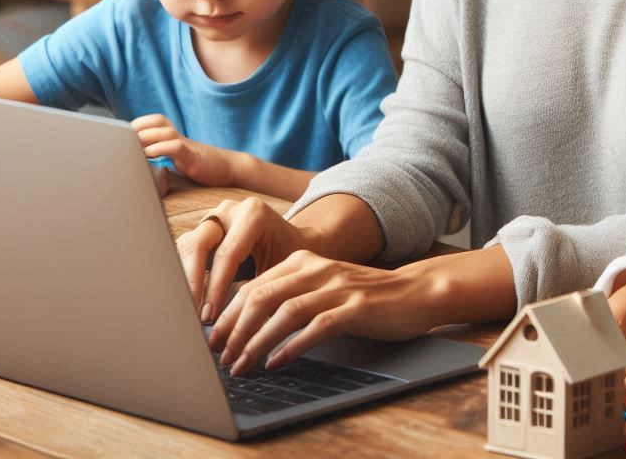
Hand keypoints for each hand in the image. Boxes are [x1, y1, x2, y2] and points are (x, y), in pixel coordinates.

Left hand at [132, 113, 236, 186]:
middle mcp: (181, 138)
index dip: (138, 124)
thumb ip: (165, 156)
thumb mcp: (181, 160)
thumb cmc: (203, 167)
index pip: (155, 121)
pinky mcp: (194, 158)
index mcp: (176, 138)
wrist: (231, 169)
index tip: (122, 136)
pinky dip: (162, 148)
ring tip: (131, 146)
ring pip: (165, 131)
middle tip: (120, 139)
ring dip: (146, 137)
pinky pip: (177, 147)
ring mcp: (188, 146)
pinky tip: (149, 155)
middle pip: (158, 122)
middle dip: (137, 128)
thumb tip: (140, 162)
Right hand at [175, 195, 313, 320]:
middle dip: (190, 283)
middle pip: (197, 245)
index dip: (216, 288)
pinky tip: (185, 302)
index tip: (209, 317)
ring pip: (184, 248)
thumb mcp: (284, 268)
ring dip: (182, 281)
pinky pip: (184, 254)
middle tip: (190, 315)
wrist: (291, 239)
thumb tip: (239, 324)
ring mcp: (212, 218)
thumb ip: (263, 288)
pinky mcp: (201, 231)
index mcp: (253, 213)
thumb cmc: (290, 255)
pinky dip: (183, 278)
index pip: (227, 254)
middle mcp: (228, 211)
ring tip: (184, 311)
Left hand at [211, 249, 439, 376]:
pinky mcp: (356, 308)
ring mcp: (338, 287)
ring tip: (241, 365)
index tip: (212, 340)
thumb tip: (244, 315)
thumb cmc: (364, 295)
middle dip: (235, 329)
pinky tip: (278, 362)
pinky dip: (293, 346)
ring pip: (286, 311)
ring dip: (258, 341)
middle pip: (263, 296)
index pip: (254, 285)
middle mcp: (318, 269)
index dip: (228, 314)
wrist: (414, 292)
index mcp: (305, 260)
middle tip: (219, 357)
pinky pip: (317, 326)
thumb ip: (289, 293)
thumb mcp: (322, 286)